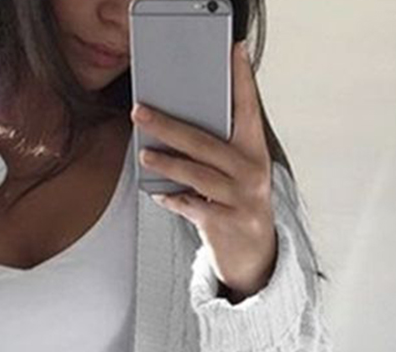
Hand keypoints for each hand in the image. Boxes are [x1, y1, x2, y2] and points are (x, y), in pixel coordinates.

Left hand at [130, 40, 276, 301]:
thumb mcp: (239, 175)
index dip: (242, 79)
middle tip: (140, 112)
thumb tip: (173, 131)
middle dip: (169, 125)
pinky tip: (160, 195)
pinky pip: (192, 206)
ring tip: (144, 156)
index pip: (248, 108)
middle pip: (205, 142)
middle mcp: (252, 172)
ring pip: (196, 174)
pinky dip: (174, 200)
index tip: (234, 50)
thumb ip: (219, 152)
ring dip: (167, 164)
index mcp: (255, 152)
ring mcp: (241, 199)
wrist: (255, 257)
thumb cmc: (239, 206)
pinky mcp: (226, 223)